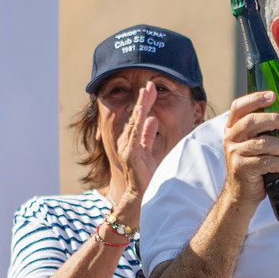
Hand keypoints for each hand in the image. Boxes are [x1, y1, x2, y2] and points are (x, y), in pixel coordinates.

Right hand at [117, 82, 162, 200]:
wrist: (139, 193)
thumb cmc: (145, 173)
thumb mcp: (149, 150)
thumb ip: (148, 135)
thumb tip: (152, 118)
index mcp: (132, 138)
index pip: (139, 116)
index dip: (145, 102)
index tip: (151, 88)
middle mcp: (127, 141)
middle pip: (136, 116)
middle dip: (143, 100)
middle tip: (149, 84)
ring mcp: (127, 148)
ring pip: (134, 124)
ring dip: (140, 108)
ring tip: (145, 94)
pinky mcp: (131, 156)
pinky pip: (135, 139)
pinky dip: (138, 128)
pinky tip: (142, 118)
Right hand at [221, 90, 278, 208]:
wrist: (242, 194)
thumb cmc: (256, 166)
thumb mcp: (258, 146)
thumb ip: (267, 132)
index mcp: (234, 127)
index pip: (239, 107)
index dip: (255, 98)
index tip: (273, 95)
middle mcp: (231, 137)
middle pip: (252, 121)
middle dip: (276, 120)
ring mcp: (235, 153)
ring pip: (263, 143)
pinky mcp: (242, 168)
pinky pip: (267, 162)